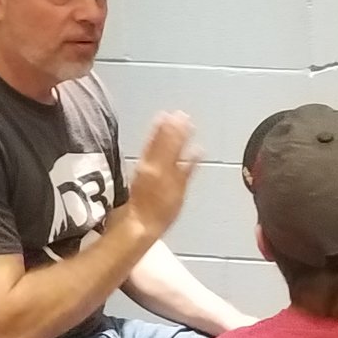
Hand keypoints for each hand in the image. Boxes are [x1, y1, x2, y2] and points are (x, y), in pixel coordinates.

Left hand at [126, 111, 198, 235]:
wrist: (139, 223)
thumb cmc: (162, 212)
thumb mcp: (179, 192)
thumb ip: (187, 169)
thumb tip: (198, 150)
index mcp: (164, 168)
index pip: (174, 145)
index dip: (181, 132)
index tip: (187, 119)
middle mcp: (154, 164)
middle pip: (164, 142)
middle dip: (172, 127)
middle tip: (179, 114)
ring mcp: (146, 166)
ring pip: (154, 143)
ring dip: (161, 129)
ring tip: (166, 116)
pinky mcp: (140, 170)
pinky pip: (147, 149)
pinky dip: (153, 139)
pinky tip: (157, 132)